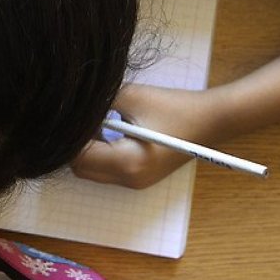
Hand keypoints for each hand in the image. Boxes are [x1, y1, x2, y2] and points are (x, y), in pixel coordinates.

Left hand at [71, 83, 218, 189]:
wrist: (210, 120)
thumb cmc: (173, 106)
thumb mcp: (129, 97)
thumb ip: (97, 105)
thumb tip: (72, 108)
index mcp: (126, 163)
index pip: (78, 156)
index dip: (70, 136)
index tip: (70, 114)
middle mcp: (128, 180)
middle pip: (81, 169)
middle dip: (76, 145)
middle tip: (85, 118)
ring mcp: (135, 183)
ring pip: (93, 171)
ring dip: (89, 150)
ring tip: (101, 122)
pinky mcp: (140, 178)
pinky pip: (109, 170)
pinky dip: (103, 154)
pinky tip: (113, 131)